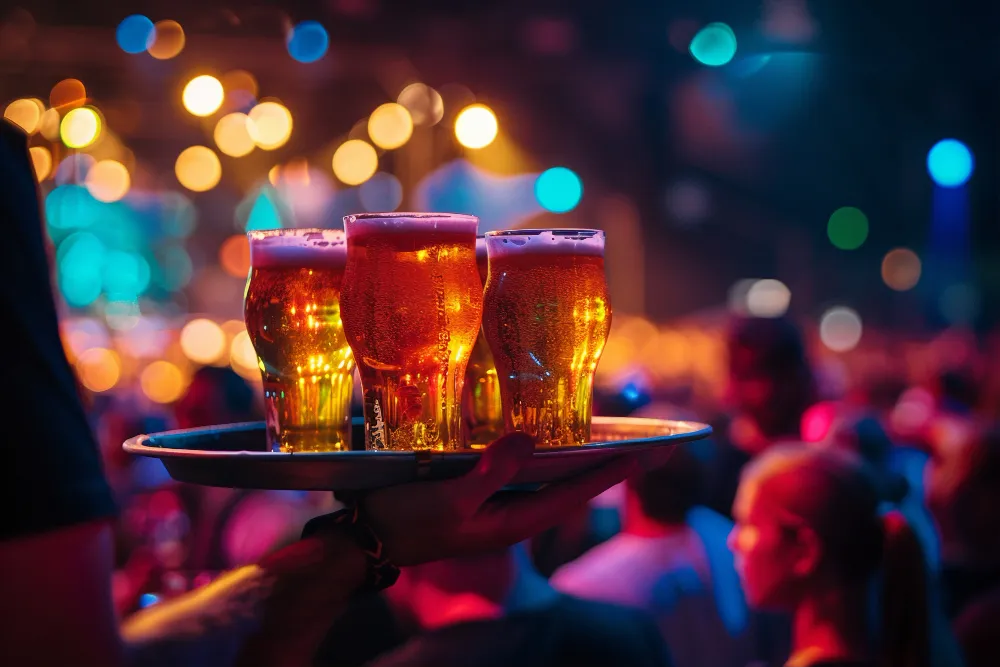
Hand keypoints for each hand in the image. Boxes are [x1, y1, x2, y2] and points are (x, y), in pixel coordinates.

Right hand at [360, 433, 639, 564]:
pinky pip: (526, 471)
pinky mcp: (481, 492)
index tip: (647, 453)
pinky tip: (551, 439)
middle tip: (653, 444)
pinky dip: (548, 455)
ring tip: (617, 439)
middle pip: (573, 485)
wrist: (370, 536)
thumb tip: (532, 441)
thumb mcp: (449, 500)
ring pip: (552, 477)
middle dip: (612, 464)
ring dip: (585, 458)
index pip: (575, 494)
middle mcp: (514, 513)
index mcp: (514, 520)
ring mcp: (498, 503)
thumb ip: (491, 473)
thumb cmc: (407, 520)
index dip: (611, 473)